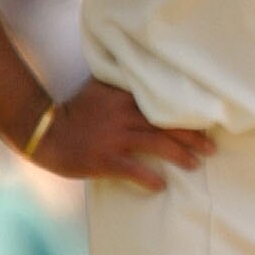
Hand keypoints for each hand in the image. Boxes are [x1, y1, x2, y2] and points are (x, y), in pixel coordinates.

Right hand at [33, 79, 213, 191]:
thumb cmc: (75, 112)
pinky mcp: (104, 159)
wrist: (43, 132)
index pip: (164, 102)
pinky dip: (149, 178)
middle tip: (212, 147)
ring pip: (157, 145)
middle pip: (168, 125)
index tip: (208, 120)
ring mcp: (115, 138)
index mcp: (125, 96)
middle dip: (193, 137)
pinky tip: (161, 185)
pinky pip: (133, 170)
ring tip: (196, 164)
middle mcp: (124, 115)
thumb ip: (122, 82)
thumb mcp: (99, 89)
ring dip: (180, 156)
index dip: (187, 112)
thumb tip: (144, 69)